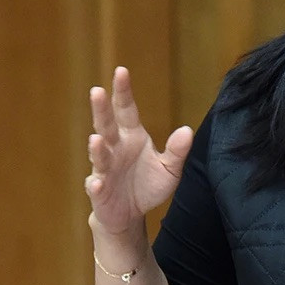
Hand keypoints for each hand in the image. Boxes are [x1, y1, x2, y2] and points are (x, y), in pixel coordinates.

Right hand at [86, 67, 191, 234]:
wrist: (131, 213)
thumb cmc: (147, 184)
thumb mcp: (169, 169)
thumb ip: (177, 151)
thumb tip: (188, 131)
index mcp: (131, 137)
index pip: (126, 110)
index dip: (122, 92)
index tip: (121, 71)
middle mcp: (114, 148)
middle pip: (106, 125)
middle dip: (100, 110)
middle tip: (96, 91)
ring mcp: (104, 169)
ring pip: (99, 155)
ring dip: (96, 148)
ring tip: (96, 140)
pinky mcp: (99, 191)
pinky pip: (96, 187)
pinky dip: (96, 185)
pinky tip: (97, 183)